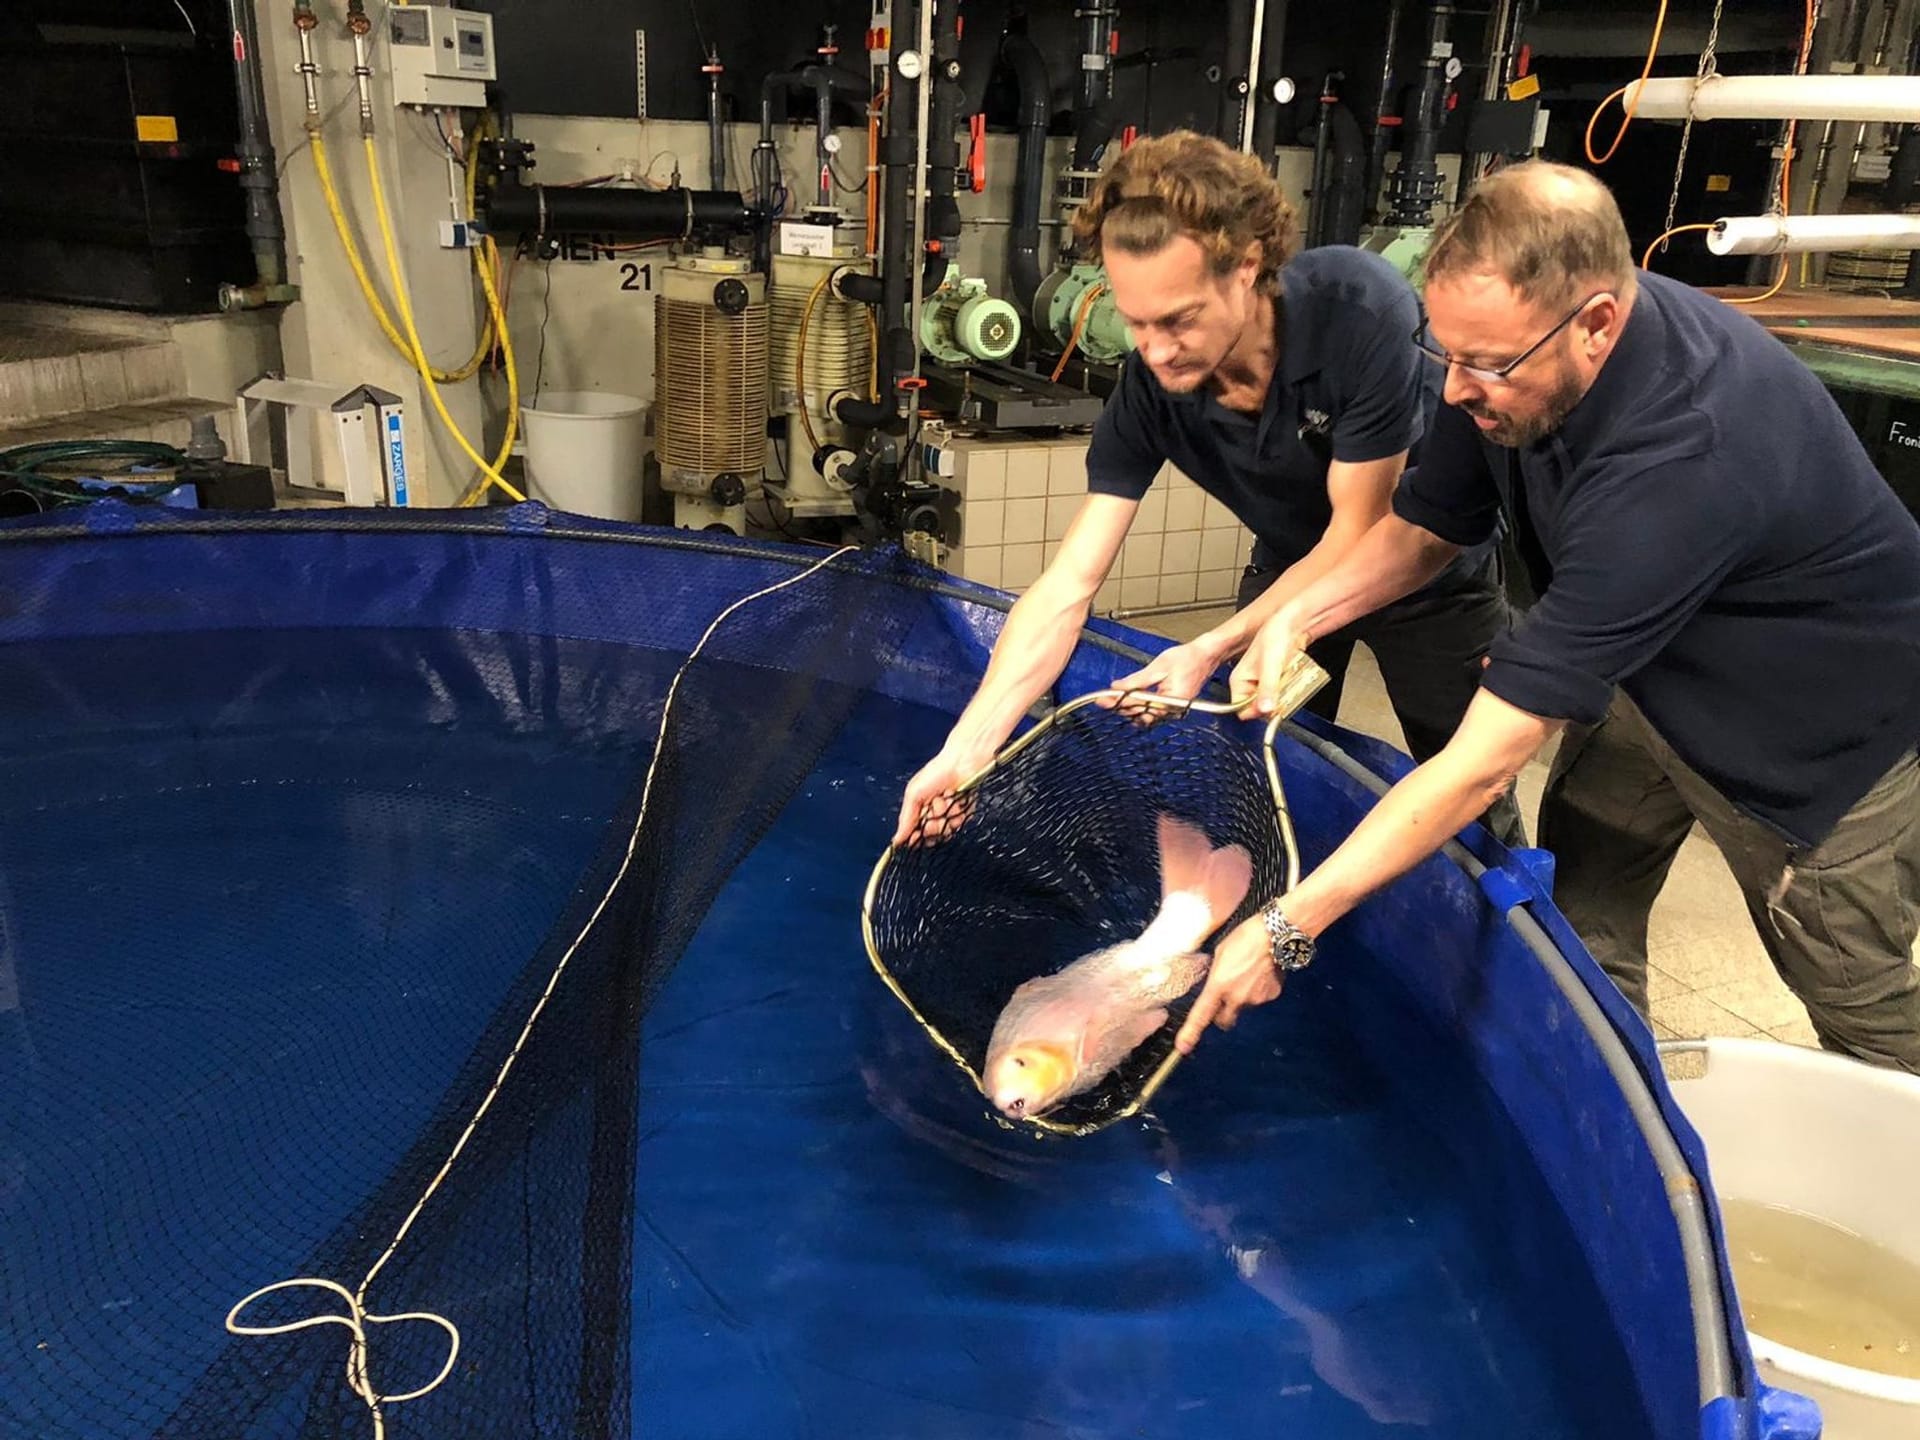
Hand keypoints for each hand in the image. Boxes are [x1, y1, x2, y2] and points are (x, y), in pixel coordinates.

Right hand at [892, 745, 987, 846]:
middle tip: (933, 809)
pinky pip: (960, 823)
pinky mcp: (965, 813)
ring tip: (945, 797)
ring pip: (946, 831)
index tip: (915, 838)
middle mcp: (934, 815)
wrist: (961, 762)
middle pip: (931, 836)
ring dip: (945, 814)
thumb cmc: (936, 772)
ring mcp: (950, 815)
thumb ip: (906, 818)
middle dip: (932, 825)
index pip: (915, 834)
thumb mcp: (914, 794)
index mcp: (919, 810)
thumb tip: (896, 840)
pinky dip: (958, 812)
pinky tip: (955, 797)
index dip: (916, 838)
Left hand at [1100, 634, 1230, 718]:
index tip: (1103, 699)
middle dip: (1120, 707)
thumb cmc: (1188, 658)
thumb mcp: (1158, 667)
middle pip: (1140, 716)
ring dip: (1129, 709)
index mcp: (1171, 702)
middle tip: (1103, 700)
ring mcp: (1173, 710)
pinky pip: (1152, 712)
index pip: (1138, 706)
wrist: (1206, 656)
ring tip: (1113, 700)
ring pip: (1145, 716)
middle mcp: (1173, 710)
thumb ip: (1136, 680)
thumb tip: (1117, 687)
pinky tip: (1128, 700)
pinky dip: (1139, 707)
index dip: (1118, 702)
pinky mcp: (1172, 706)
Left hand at [1175, 912, 1282, 1053]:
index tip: (1183, 1047)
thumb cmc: (1244, 937)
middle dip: (1222, 1014)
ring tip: (1247, 973)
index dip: (1191, 1033)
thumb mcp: (1220, 954)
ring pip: (1244, 1007)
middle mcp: (1236, 997)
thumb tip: (1216, 983)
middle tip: (1224, 998)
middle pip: (1225, 1020)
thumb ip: (1216, 975)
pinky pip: (1260, 998)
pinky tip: (1261, 973)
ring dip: (1242, 997)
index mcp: (1218, 985)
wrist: (1274, 934)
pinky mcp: (1271, 995)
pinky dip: (1258, 990)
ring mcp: (1255, 999)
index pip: (1201, 1015)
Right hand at [1228, 608, 1310, 717]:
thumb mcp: (1271, 663)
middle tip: (1281, 691)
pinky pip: (1280, 695)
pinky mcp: (1275, 681)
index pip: (1241, 709)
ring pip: (1271, 703)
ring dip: (1282, 698)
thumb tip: (1264, 710)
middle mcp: (1247, 682)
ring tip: (1288, 682)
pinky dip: (1288, 691)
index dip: (1256, 711)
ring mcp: (1262, 682)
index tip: (1270, 705)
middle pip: (1257, 709)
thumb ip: (1267, 688)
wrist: (1294, 622)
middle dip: (1271, 705)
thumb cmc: (1277, 633)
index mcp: (1238, 679)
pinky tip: (1291, 680)